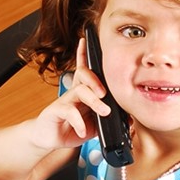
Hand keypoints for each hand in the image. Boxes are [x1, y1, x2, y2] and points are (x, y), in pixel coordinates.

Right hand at [28, 37, 111, 151]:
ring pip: (79, 91)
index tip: (86, 40)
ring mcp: (64, 101)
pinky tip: (82, 131)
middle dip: (97, 80)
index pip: (85, 69)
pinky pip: (68, 111)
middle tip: (106, 93)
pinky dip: (79, 122)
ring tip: (104, 112)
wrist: (49, 138)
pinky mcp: (56, 112)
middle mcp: (73, 92)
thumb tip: (129, 120)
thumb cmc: (72, 128)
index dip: (84, 54)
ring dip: (94, 100)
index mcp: (83, 92)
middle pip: (84, 75)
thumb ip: (107, 120)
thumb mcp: (94, 124)